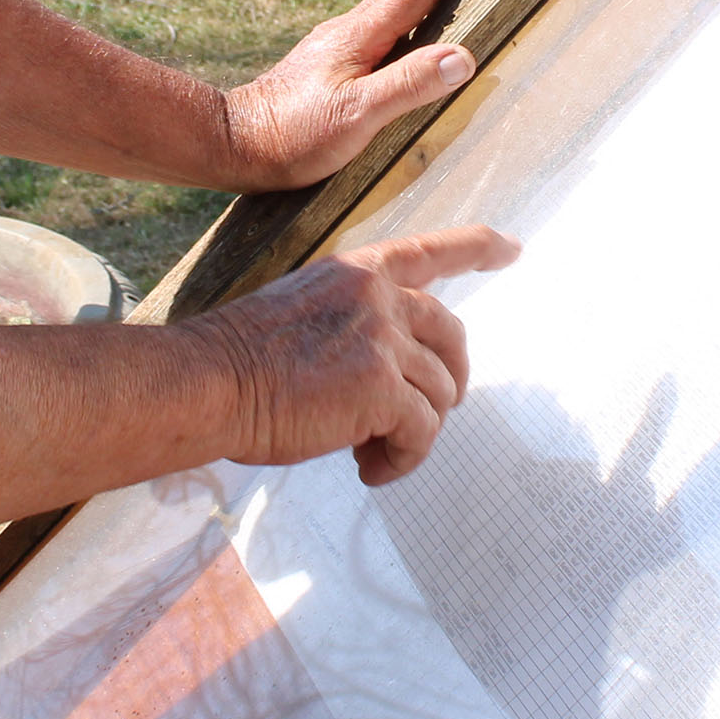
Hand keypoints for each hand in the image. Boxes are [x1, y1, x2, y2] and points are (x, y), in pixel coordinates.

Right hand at [198, 224, 521, 484]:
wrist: (207, 383)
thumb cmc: (236, 363)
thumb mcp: (301, 316)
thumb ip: (350, 328)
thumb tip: (387, 378)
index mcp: (354, 272)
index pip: (428, 251)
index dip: (476, 248)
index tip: (512, 250)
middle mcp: (377, 297)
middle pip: (450, 335)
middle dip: (451, 379)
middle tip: (428, 416)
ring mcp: (383, 340)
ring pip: (438, 394)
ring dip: (413, 433)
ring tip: (371, 456)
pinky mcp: (383, 388)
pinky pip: (423, 432)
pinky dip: (404, 459)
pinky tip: (371, 470)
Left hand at [219, 0, 487, 189]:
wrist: (234, 145)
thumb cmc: (294, 134)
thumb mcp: (358, 113)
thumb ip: (409, 84)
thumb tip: (462, 56)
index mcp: (358, 37)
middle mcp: (344, 35)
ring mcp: (331, 50)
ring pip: (383, 17)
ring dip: (414, 2)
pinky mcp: (322, 69)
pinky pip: (371, 38)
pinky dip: (395, 31)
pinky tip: (397, 47)